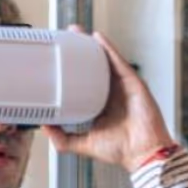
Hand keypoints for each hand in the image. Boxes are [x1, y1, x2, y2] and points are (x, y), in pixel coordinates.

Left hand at [46, 29, 175, 169]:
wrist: (142, 153)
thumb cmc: (121, 150)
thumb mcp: (84, 144)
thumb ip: (63, 139)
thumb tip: (45, 127)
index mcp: (102, 106)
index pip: (86, 83)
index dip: (74, 71)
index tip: (60, 62)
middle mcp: (113, 93)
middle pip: (95, 67)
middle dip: (81, 52)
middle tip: (66, 39)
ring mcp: (123, 86)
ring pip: (106, 60)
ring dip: (92, 45)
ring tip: (77, 33)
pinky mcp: (133, 82)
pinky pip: (118, 61)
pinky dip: (108, 48)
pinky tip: (97, 38)